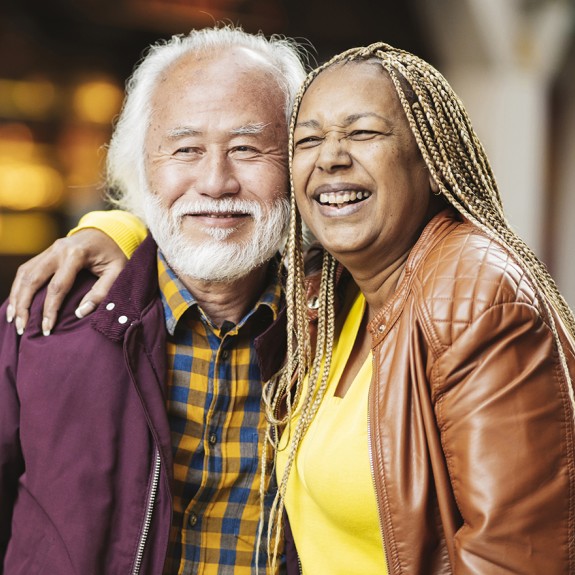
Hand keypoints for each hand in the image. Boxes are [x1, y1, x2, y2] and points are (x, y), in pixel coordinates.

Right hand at [6, 229, 127, 335]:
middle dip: (25, 305)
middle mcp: (58, 250)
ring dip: (17, 297)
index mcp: (76, 254)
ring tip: (14, 319)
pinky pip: (27, 270)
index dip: (50, 310)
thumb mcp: (117, 271)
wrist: (110, 230)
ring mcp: (50, 249)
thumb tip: (81, 313)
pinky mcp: (47, 252)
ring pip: (25, 274)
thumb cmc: (115, 253)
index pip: (58, 287)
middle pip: (33, 280)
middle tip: (22, 327)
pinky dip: (19, 287)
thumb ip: (102, 292)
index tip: (47, 328)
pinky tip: (17, 302)